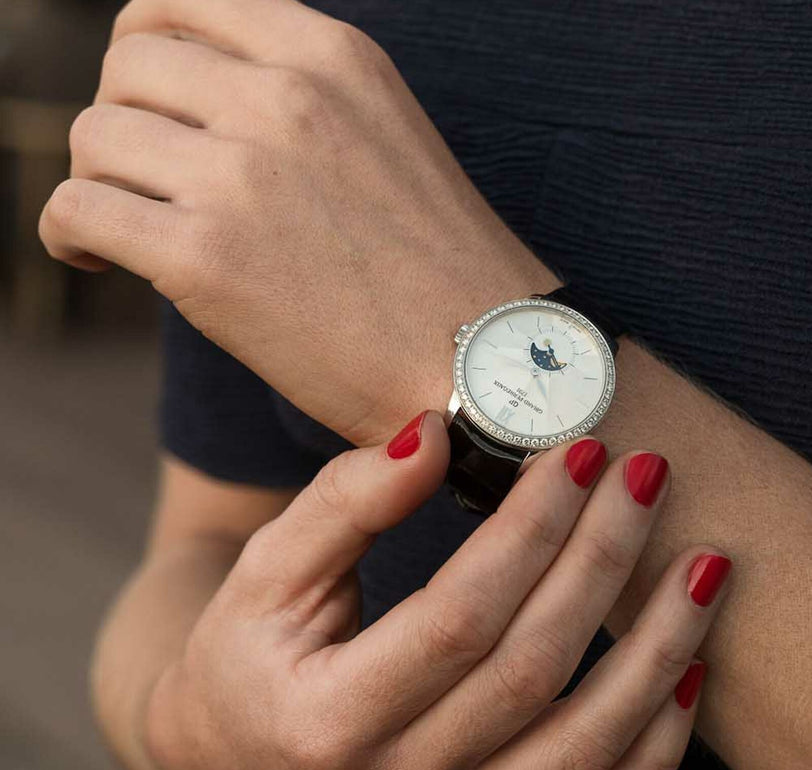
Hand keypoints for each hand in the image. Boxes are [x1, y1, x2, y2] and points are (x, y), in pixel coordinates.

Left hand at [38, 0, 555, 445]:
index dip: (146, 57)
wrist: (479, 364)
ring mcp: (242, 175)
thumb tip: (196, 108)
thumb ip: (295, 103)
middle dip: (122, 126)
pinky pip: (78, 211)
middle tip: (144, 182)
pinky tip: (97, 258)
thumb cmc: (434, 272)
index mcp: (330, 55)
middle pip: (126, 69)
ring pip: (93, 138)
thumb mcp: (380, 139)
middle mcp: (283, 96)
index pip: (179, 4)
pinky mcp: (206, 260)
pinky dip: (70, 234)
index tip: (152, 112)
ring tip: (124, 227)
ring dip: (98, 182)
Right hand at [145, 410, 730, 769]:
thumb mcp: (268, 567)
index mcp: (328, 719)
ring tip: (702, 560)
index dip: (528, 528)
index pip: (459, 616)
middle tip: (643, 472)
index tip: (576, 453)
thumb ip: (346, 501)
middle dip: (600, 559)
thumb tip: (434, 435)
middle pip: (533, 668)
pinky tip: (688, 667)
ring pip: (589, 746)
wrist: (239, 753)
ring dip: (659, 647)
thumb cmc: (247, 650)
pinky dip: (655, 740)